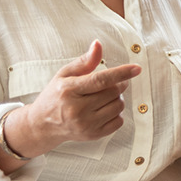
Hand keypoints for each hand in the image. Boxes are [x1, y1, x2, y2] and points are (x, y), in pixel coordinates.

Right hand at [4, 40, 139, 159]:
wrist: (43, 124)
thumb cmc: (55, 95)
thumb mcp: (64, 74)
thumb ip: (84, 61)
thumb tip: (98, 44)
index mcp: (68, 90)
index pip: (100, 80)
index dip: (121, 73)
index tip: (137, 68)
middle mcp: (76, 110)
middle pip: (113, 92)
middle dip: (118, 83)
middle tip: (112, 82)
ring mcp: (85, 125)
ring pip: (118, 106)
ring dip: (117, 98)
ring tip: (104, 96)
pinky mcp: (93, 135)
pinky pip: (119, 121)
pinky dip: (116, 113)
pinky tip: (104, 109)